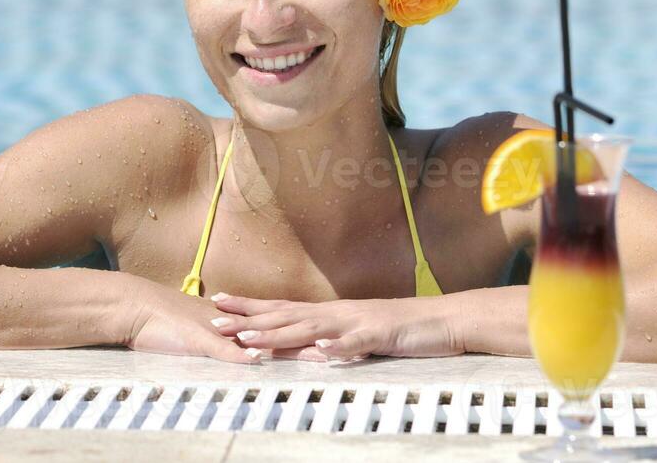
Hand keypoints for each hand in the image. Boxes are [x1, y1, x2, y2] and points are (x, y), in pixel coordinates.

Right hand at [123, 280, 326, 363]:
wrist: (135, 307)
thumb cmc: (164, 322)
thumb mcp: (200, 335)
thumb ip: (222, 341)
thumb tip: (244, 349)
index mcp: (236, 324)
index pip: (277, 329)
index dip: (304, 334)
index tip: (332, 340)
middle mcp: (232, 324)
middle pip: (278, 331)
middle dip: (309, 340)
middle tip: (341, 345)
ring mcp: (217, 330)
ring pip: (258, 338)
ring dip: (286, 346)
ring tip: (316, 354)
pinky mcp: (198, 338)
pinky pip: (222, 348)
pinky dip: (238, 353)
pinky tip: (257, 358)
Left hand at [208, 292, 464, 360]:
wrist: (443, 319)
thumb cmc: (401, 329)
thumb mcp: (358, 338)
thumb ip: (332, 343)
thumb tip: (306, 351)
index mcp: (331, 314)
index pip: (282, 308)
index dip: (250, 308)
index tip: (218, 304)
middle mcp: (337, 314)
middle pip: (286, 315)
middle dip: (248, 319)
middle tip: (213, 320)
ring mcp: (357, 323)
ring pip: (311, 328)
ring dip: (278, 333)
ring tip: (248, 338)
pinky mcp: (379, 336)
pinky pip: (356, 343)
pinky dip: (337, 348)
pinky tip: (320, 352)